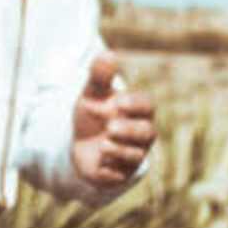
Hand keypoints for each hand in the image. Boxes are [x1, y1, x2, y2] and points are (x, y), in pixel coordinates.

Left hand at [68, 52, 156, 190]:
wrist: (81, 146)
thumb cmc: (92, 116)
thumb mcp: (92, 94)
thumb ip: (100, 76)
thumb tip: (108, 53)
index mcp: (137, 112)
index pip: (146, 106)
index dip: (135, 104)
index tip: (117, 103)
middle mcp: (142, 133)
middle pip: (147, 132)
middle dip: (129, 130)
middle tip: (110, 127)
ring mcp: (134, 154)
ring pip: (136, 154)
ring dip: (119, 149)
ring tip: (103, 144)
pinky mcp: (123, 173)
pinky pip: (122, 173)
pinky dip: (110, 166)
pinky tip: (100, 160)